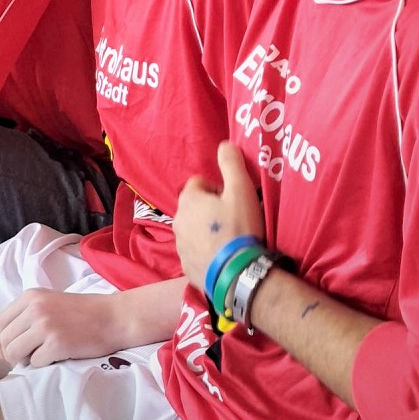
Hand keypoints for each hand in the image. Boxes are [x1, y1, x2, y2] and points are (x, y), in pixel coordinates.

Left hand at [0, 289, 122, 367]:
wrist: (112, 317)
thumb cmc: (82, 312)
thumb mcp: (49, 302)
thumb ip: (27, 316)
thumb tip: (2, 346)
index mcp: (31, 296)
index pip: (1, 322)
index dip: (0, 340)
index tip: (6, 351)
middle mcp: (35, 308)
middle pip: (5, 340)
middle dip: (12, 354)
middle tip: (26, 359)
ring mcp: (45, 326)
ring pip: (15, 353)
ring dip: (25, 360)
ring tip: (40, 357)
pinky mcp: (56, 344)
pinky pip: (35, 363)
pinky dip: (43, 364)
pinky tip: (56, 357)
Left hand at [174, 141, 263, 291]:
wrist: (237, 274)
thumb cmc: (238, 228)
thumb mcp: (240, 191)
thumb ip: (231, 164)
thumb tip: (224, 144)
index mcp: (188, 200)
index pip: (199, 182)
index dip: (217, 188)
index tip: (231, 200)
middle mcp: (177, 220)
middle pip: (194, 206)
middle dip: (210, 209)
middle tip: (233, 220)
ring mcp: (180, 245)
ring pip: (193, 229)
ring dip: (206, 230)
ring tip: (230, 239)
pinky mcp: (185, 266)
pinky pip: (195, 251)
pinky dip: (206, 251)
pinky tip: (223, 257)